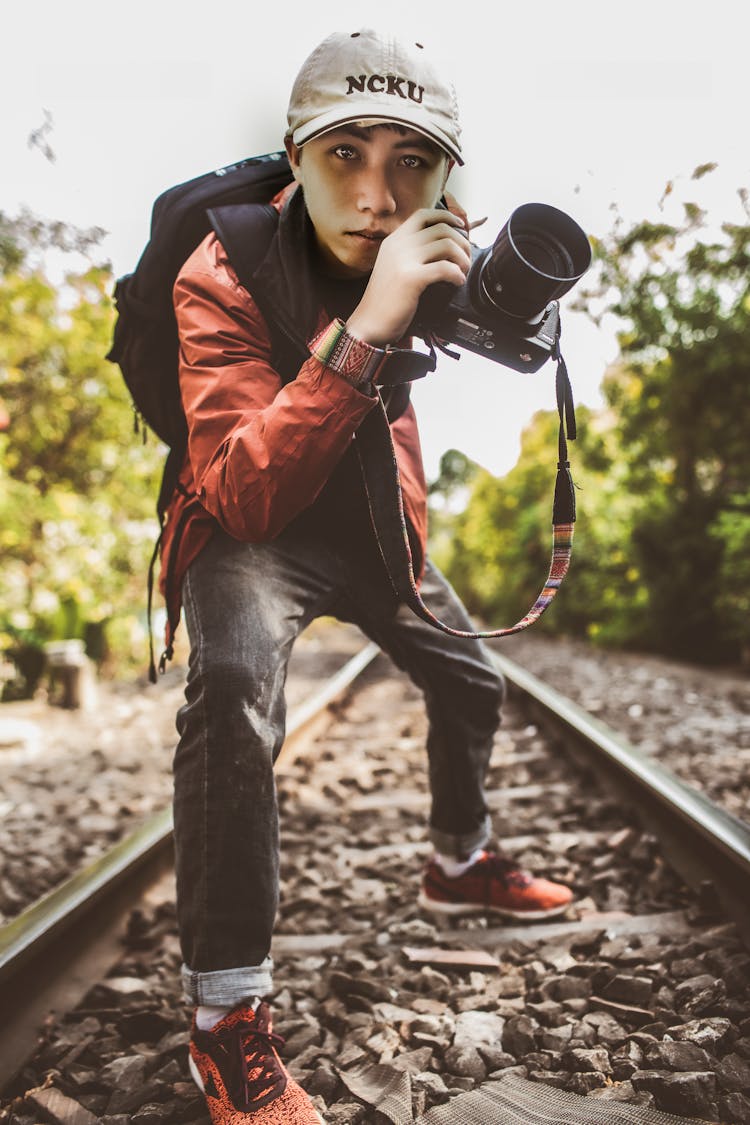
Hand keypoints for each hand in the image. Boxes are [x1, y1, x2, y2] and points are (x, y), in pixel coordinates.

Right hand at [346, 208, 470, 347]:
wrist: (369, 323)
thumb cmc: (385, 300)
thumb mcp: (393, 267)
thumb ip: (410, 253)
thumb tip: (442, 246)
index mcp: (394, 240)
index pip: (423, 215)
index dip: (446, 217)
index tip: (461, 228)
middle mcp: (398, 245)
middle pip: (441, 229)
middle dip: (461, 242)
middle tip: (465, 259)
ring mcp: (403, 260)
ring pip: (446, 245)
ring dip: (462, 258)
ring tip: (463, 272)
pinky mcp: (411, 278)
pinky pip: (445, 268)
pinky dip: (457, 275)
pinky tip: (457, 283)